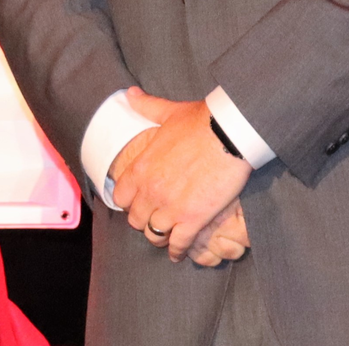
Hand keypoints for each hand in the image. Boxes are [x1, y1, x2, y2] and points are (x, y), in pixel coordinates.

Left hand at [112, 89, 251, 261]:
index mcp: (141, 168)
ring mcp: (170, 207)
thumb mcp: (167, 112)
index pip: (120, 197)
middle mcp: (150, 191)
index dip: (128, 202)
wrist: (228, 133)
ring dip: (160, 237)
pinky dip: (179, 251)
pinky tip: (180, 254)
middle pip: (135, 219)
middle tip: (154, 220)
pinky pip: (179, 244)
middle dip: (143, 220)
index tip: (137, 202)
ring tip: (167, 237)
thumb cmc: (200, 121)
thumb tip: (130, 94)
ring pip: (154, 235)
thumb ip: (146, 107)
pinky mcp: (193, 219)